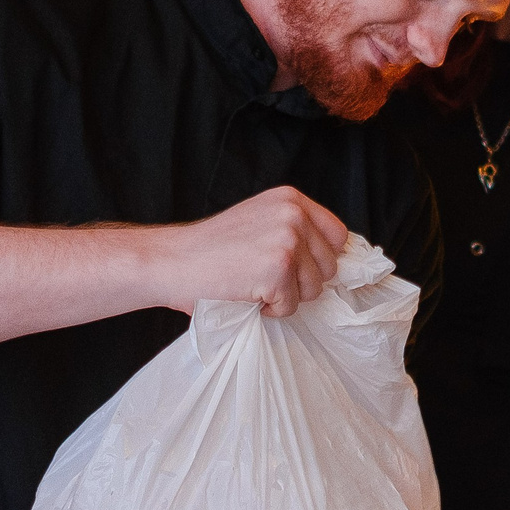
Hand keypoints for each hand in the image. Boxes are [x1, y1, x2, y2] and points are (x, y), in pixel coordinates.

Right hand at [154, 187, 348, 316]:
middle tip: (263, 276)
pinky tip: (246, 293)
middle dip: (302, 281)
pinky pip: (291, 307)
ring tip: (253, 283)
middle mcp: (293, 214)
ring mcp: (287, 241)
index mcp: (291, 199)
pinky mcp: (278, 270)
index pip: (338, 235)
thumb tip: (333, 258)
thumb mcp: (259, 221)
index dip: (321, 259)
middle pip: (330, 266)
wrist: (171, 262)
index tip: (298, 269)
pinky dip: (270, 310)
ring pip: (314, 289)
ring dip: (285, 296)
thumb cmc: (211, 251)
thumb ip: (294, 229)